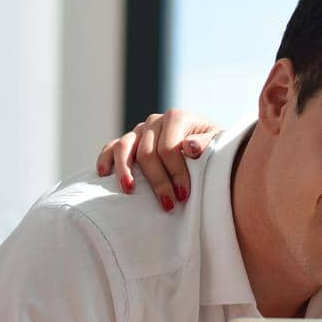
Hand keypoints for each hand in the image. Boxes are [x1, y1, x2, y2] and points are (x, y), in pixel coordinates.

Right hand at [95, 109, 222, 209]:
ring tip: (130, 190)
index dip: (175, 173)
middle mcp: (156, 121)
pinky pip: (112, 147)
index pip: (169, 148)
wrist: (207, 144)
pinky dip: (105, 158)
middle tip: (167, 204)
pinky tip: (103, 173)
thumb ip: (206, 143)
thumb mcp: (218, 142)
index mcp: (177, 118)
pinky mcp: (130, 140)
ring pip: (125, 147)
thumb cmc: (213, 146)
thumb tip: (190, 147)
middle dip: (158, 181)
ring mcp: (140, 130)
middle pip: (147, 153)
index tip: (183, 195)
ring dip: (125, 170)